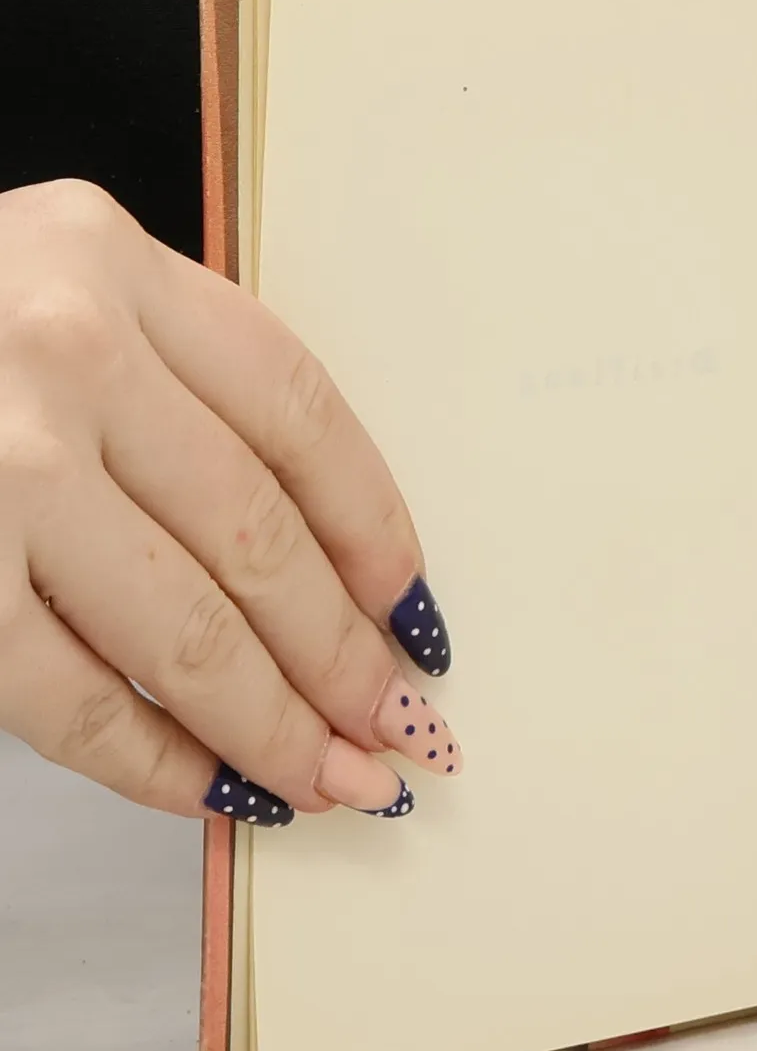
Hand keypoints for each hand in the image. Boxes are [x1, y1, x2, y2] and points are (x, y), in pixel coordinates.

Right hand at [0, 181, 459, 824]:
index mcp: (106, 257)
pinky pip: (64, 691)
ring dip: (273, 725)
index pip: (299, 414)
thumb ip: (164, 385)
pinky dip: (150, 758)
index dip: (375, 531)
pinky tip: (209, 793)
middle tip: (400, 735)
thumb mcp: (44, 295)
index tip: (416, 615)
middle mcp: (54, 344)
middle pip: (257, 533)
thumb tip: (330, 575)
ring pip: (181, 626)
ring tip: (337, 783)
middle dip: (342, 657)